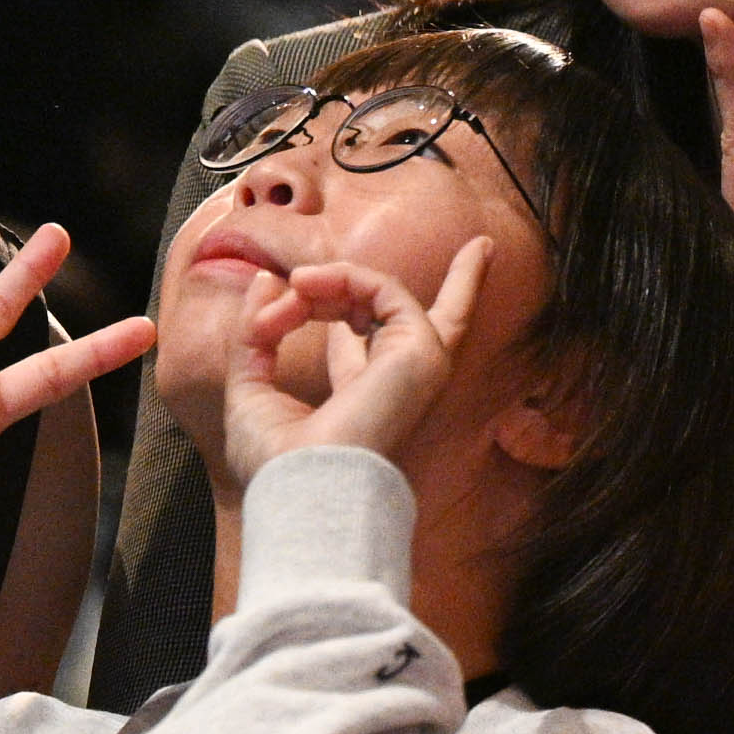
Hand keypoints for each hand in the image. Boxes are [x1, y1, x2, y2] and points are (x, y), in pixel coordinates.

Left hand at [209, 241, 494, 502]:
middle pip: (444, 322)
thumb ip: (256, 332)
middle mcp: (399, 383)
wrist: (302, 488)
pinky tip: (305, 288)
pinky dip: (340, 281)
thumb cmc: (275, 462)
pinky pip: (383, 289)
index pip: (369, 344)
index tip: (295, 285)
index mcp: (363, 398)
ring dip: (333, 279)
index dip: (343, 307)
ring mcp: (417, 368)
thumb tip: (267, 282)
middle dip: (463, 284)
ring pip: (401, 296)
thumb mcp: (250, 386)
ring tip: (296, 283)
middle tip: (483, 245)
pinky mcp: (421, 351)